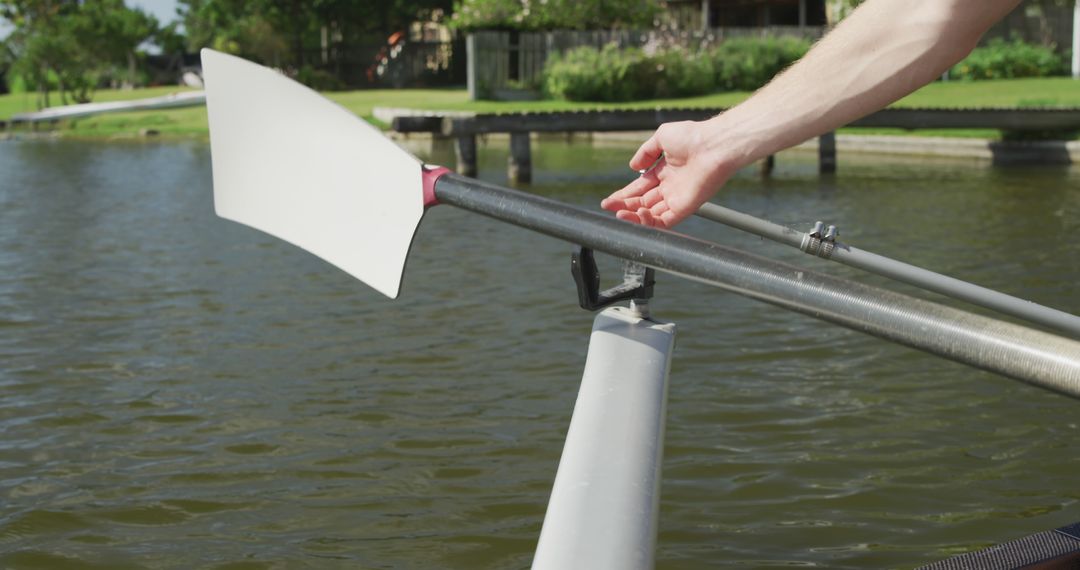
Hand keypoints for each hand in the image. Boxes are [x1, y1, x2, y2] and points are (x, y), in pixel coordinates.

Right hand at [601, 120, 734, 228]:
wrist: (713, 145)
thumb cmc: (693, 136)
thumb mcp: (662, 137)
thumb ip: (645, 152)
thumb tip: (633, 167)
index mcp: (665, 171)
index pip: (640, 187)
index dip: (624, 194)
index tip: (609, 200)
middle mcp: (670, 187)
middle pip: (642, 202)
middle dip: (624, 205)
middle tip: (608, 207)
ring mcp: (677, 199)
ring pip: (650, 215)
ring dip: (633, 216)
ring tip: (619, 213)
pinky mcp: (684, 208)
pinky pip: (663, 222)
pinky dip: (649, 222)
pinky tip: (637, 213)